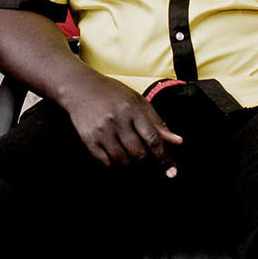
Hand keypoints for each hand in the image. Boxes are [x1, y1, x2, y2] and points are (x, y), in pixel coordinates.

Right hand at [56, 70, 181, 172]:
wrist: (79, 87)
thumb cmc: (112, 93)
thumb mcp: (137, 101)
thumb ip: (157, 122)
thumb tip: (178, 141)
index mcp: (133, 108)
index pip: (153, 138)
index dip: (164, 157)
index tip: (171, 171)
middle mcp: (117, 120)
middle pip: (139, 154)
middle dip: (146, 162)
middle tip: (146, 161)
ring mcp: (102, 130)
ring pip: (122, 161)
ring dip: (130, 164)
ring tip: (130, 157)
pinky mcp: (88, 139)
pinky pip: (105, 162)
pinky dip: (113, 165)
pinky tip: (115, 157)